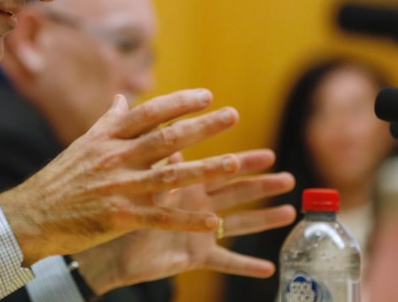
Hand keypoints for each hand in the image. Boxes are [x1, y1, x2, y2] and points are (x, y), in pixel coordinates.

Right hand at [0, 89, 267, 263]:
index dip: (179, 102)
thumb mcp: (83, 143)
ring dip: (205, 169)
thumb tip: (124, 97)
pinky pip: (160, 217)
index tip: (207, 95)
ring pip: (170, 176)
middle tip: (232, 115)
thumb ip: (109, 121)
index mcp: (108, 137)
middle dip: (202, 126)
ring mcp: (118, 187)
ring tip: (235, 163)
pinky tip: (212, 220)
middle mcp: (115, 157)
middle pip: (166, 138)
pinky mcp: (119, 217)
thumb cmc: (61, 178)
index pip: (149, 113)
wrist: (33, 214)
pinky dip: (186, 218)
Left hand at [72, 149, 295, 293]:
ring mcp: (200, 230)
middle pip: (236, 192)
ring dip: (264, 218)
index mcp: (187, 184)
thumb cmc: (120, 206)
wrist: (108, 244)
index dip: (243, 162)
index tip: (269, 155)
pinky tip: (269, 268)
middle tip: (288, 177)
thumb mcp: (140, 179)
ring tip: (289, 212)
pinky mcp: (195, 255)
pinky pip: (224, 261)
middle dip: (262, 184)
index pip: (220, 168)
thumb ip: (155, 155)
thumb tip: (165, 129)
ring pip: (239, 223)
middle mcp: (198, 205)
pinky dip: (245, 265)